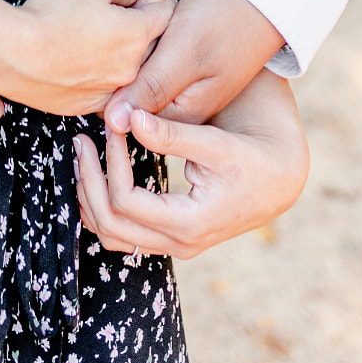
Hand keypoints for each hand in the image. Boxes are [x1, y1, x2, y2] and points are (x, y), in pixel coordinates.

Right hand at [12, 0, 175, 116]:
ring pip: (128, 67)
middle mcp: (132, 67)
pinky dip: (103, 73)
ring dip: (124, 51)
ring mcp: (111, 90)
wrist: (15, 55)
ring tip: (104, 33)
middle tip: (131, 7)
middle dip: (145, 23)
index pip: (165, 12)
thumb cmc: (53, 14)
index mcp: (138, 34)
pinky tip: (87, 59)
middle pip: (151, 42)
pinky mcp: (88, 104)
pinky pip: (106, 86)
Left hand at [74, 69, 308, 259]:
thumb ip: (172, 134)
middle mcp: (180, 243)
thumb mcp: (214, 142)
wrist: (280, 178)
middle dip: (88, 181)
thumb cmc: (252, 157)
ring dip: (91, 196)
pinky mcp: (173, 234)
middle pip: (112, 225)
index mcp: (190, 223)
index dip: (111, 163)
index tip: (111, 127)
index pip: (127, 201)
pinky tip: (99, 172)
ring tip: (84, 156)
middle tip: (81, 141)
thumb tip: (129, 119)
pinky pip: (126, 232)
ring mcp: (175, 244)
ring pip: (113, 235)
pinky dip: (104, 205)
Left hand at [104, 0, 283, 128]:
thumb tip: (112, 123)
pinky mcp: (186, 69)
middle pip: (132, 85)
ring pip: (142, 66)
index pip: (125, 104)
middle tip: (151, 7)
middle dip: (133, 46)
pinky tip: (170, 10)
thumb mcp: (184, 54)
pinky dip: (156, 30)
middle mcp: (182, 108)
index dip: (120, 63)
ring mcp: (184, 88)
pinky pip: (156, 55)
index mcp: (180, 114)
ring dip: (144, 35)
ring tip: (163, 2)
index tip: (130, 29)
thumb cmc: (224, 21)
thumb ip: (150, 89)